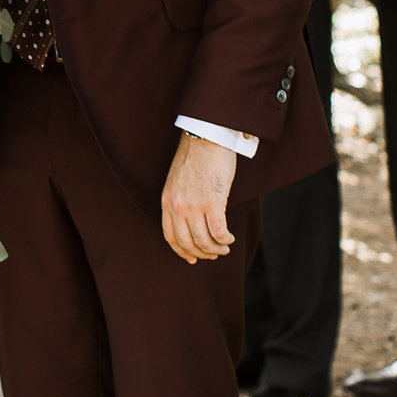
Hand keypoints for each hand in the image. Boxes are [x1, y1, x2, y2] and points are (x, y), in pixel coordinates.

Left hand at [161, 134, 238, 262]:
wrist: (207, 138)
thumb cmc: (196, 156)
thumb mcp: (178, 181)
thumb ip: (180, 200)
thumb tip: (190, 220)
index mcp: (167, 202)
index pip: (170, 237)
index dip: (182, 252)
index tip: (192, 258)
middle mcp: (178, 207)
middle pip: (188, 242)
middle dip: (202, 253)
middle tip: (213, 255)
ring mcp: (194, 206)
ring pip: (204, 240)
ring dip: (216, 249)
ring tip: (225, 248)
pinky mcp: (213, 202)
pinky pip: (218, 231)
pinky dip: (225, 239)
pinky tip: (229, 238)